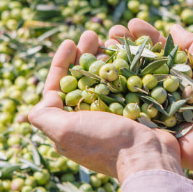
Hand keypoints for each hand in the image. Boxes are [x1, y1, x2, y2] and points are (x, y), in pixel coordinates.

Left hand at [28, 31, 182, 182]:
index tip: (69, 42)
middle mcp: (88, 119)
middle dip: (84, 55)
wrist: (147, 157)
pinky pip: (125, 83)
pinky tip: (128, 53)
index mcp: (68, 125)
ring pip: (104, 78)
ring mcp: (112, 115)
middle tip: (92, 34)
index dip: (61, 63)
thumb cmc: (105, 143)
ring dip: (104, 57)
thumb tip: (44, 99)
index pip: (58, 87)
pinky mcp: (133, 111)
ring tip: (110, 38)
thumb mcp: (64, 131)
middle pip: (82, 79)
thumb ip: (44, 114)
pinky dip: (124, 67)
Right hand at [109, 19, 192, 191]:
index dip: (144, 36)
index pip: (158, 50)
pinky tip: (98, 78)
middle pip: (139, 63)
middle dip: (124, 47)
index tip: (130, 24)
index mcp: (177, 74)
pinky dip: (112, 92)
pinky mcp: (144, 122)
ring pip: (129, 82)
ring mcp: (151, 105)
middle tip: (109, 33)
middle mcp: (161, 88)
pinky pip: (126, 106)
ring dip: (113, 66)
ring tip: (98, 50)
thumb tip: (174, 27)